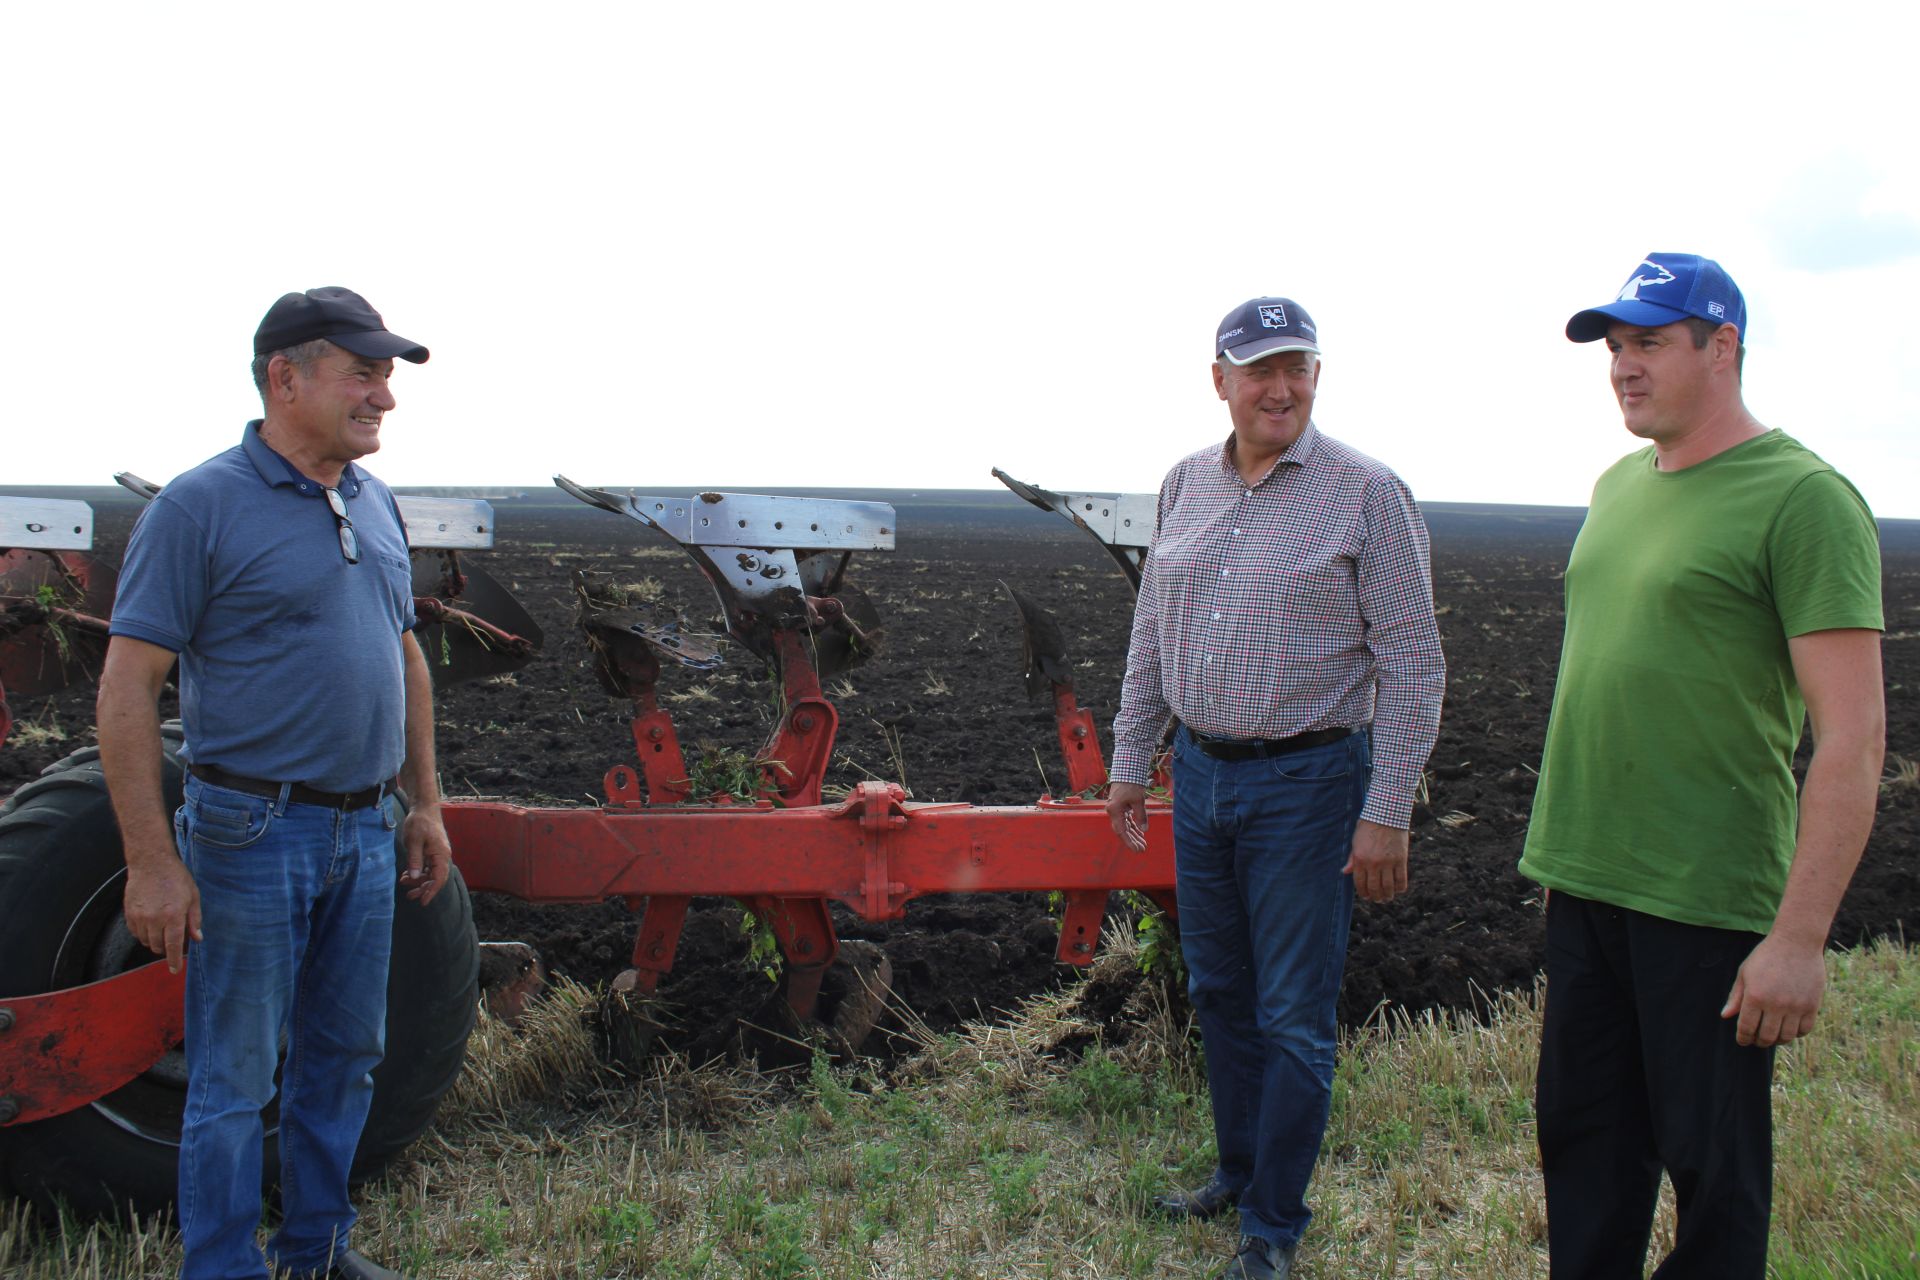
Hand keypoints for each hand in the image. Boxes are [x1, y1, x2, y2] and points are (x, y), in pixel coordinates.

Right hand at [123, 852, 201, 972]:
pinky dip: (143, 933)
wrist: (151, 863)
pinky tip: (151, 924)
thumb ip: (194, 920)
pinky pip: (135, 933)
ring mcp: (139, 916)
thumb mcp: (193, 897)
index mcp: (173, 915)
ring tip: (163, 928)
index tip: (174, 970)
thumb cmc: (176, 878)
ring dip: (155, 941)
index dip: (173, 960)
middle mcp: (154, 919)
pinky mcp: (129, 913)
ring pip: (146, 941)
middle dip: (167, 948)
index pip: (173, 945)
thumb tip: (197, 939)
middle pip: (159, 946)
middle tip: (174, 939)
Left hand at [400, 802, 452, 905]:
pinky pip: (427, 867)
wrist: (424, 808)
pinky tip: (406, 874)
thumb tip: (413, 877)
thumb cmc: (420, 822)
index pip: (439, 878)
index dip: (431, 891)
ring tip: (403, 883)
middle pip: (436, 879)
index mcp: (441, 854)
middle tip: (409, 896)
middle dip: (423, 888)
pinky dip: (418, 873)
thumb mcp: (414, 841)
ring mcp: (438, 855)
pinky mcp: (432, 852)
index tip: (422, 902)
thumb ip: (414, 859)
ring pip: (431, 874)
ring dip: (418, 881)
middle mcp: (442, 856)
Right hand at [1107, 782, 1148, 851]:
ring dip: (1133, 834)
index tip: (1137, 850)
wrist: (1127, 771)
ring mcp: (1116, 809)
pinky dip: (1133, 826)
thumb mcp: (1138, 800)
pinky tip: (1140, 833)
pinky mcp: (1121, 807)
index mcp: (1114, 810)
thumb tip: (1144, 829)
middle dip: (1132, 840)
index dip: (1129, 842)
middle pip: (1122, 830)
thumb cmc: (1131, 784)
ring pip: (1125, 826)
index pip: (1121, 831)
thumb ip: (1141, 816)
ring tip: (1143, 843)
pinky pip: (1127, 820)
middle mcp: (1113, 811)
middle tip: (1142, 849)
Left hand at [1342, 819, 1408, 902]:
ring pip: (1388, 887)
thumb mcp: (1356, 841)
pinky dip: (1400, 888)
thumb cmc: (1369, 826)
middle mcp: (1374, 863)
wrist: (1387, 814)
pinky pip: (1402, 879)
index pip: (1360, 883)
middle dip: (1375, 897)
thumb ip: (1352, 858)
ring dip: (1388, 896)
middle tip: (1377, 900)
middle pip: (1375, 888)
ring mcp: (1388, 862)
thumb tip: (1345, 872)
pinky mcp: (1401, 860)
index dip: (1363, 893)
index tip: (1366, 896)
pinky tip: (1398, 890)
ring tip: (1387, 898)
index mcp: (1360, 859)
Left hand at [1722, 932, 1824, 1046]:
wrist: (1796, 943)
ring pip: (1786, 1037)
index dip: (1743, 1038)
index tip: (1743, 1040)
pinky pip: (1804, 1030)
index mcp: (1755, 997)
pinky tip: (1788, 1028)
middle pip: (1767, 1037)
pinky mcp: (1812, 1006)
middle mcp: (1775, 1005)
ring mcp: (1795, 1006)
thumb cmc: (1766, 956)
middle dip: (1759, 1042)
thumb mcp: (1745, 973)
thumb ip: (1736, 997)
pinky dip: (1795, 1034)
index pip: (1747, 1028)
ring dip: (1777, 1040)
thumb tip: (1725, 1016)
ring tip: (1772, 1035)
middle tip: (1757, 1040)